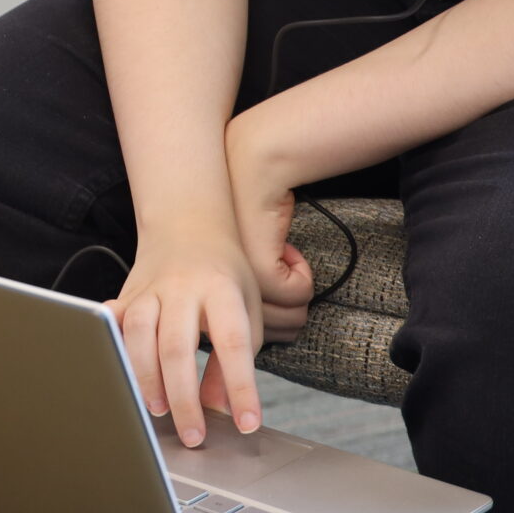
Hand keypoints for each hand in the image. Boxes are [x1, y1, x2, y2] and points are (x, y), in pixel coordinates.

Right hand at [107, 228, 264, 445]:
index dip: (240, 387)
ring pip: (138, 333)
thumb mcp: (246, 312)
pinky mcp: (126, 294)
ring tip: (157, 410)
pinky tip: (111, 369)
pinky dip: (108, 344)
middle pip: (177, 345)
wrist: (189, 226)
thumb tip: (220, 409)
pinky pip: (112, 322)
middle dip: (183, 397)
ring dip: (145, 377)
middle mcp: (183, 287)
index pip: (233, 343)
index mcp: (222, 290)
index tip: (246, 424)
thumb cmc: (224, 278)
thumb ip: (233, 362)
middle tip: (193, 436)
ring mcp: (149, 289)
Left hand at [226, 111, 315, 335]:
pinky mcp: (259, 273)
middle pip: (272, 335)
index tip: (275, 293)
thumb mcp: (244, 260)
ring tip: (286, 260)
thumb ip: (251, 294)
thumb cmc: (249, 214)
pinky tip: (288, 249)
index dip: (272, 319)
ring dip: (298, 293)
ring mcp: (238, 287)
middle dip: (290, 310)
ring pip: (289, 318)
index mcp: (210, 297)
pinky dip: (304, 275)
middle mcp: (220, 297)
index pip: (248, 340)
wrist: (250, 172)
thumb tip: (280, 324)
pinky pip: (298, 294)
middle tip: (290, 281)